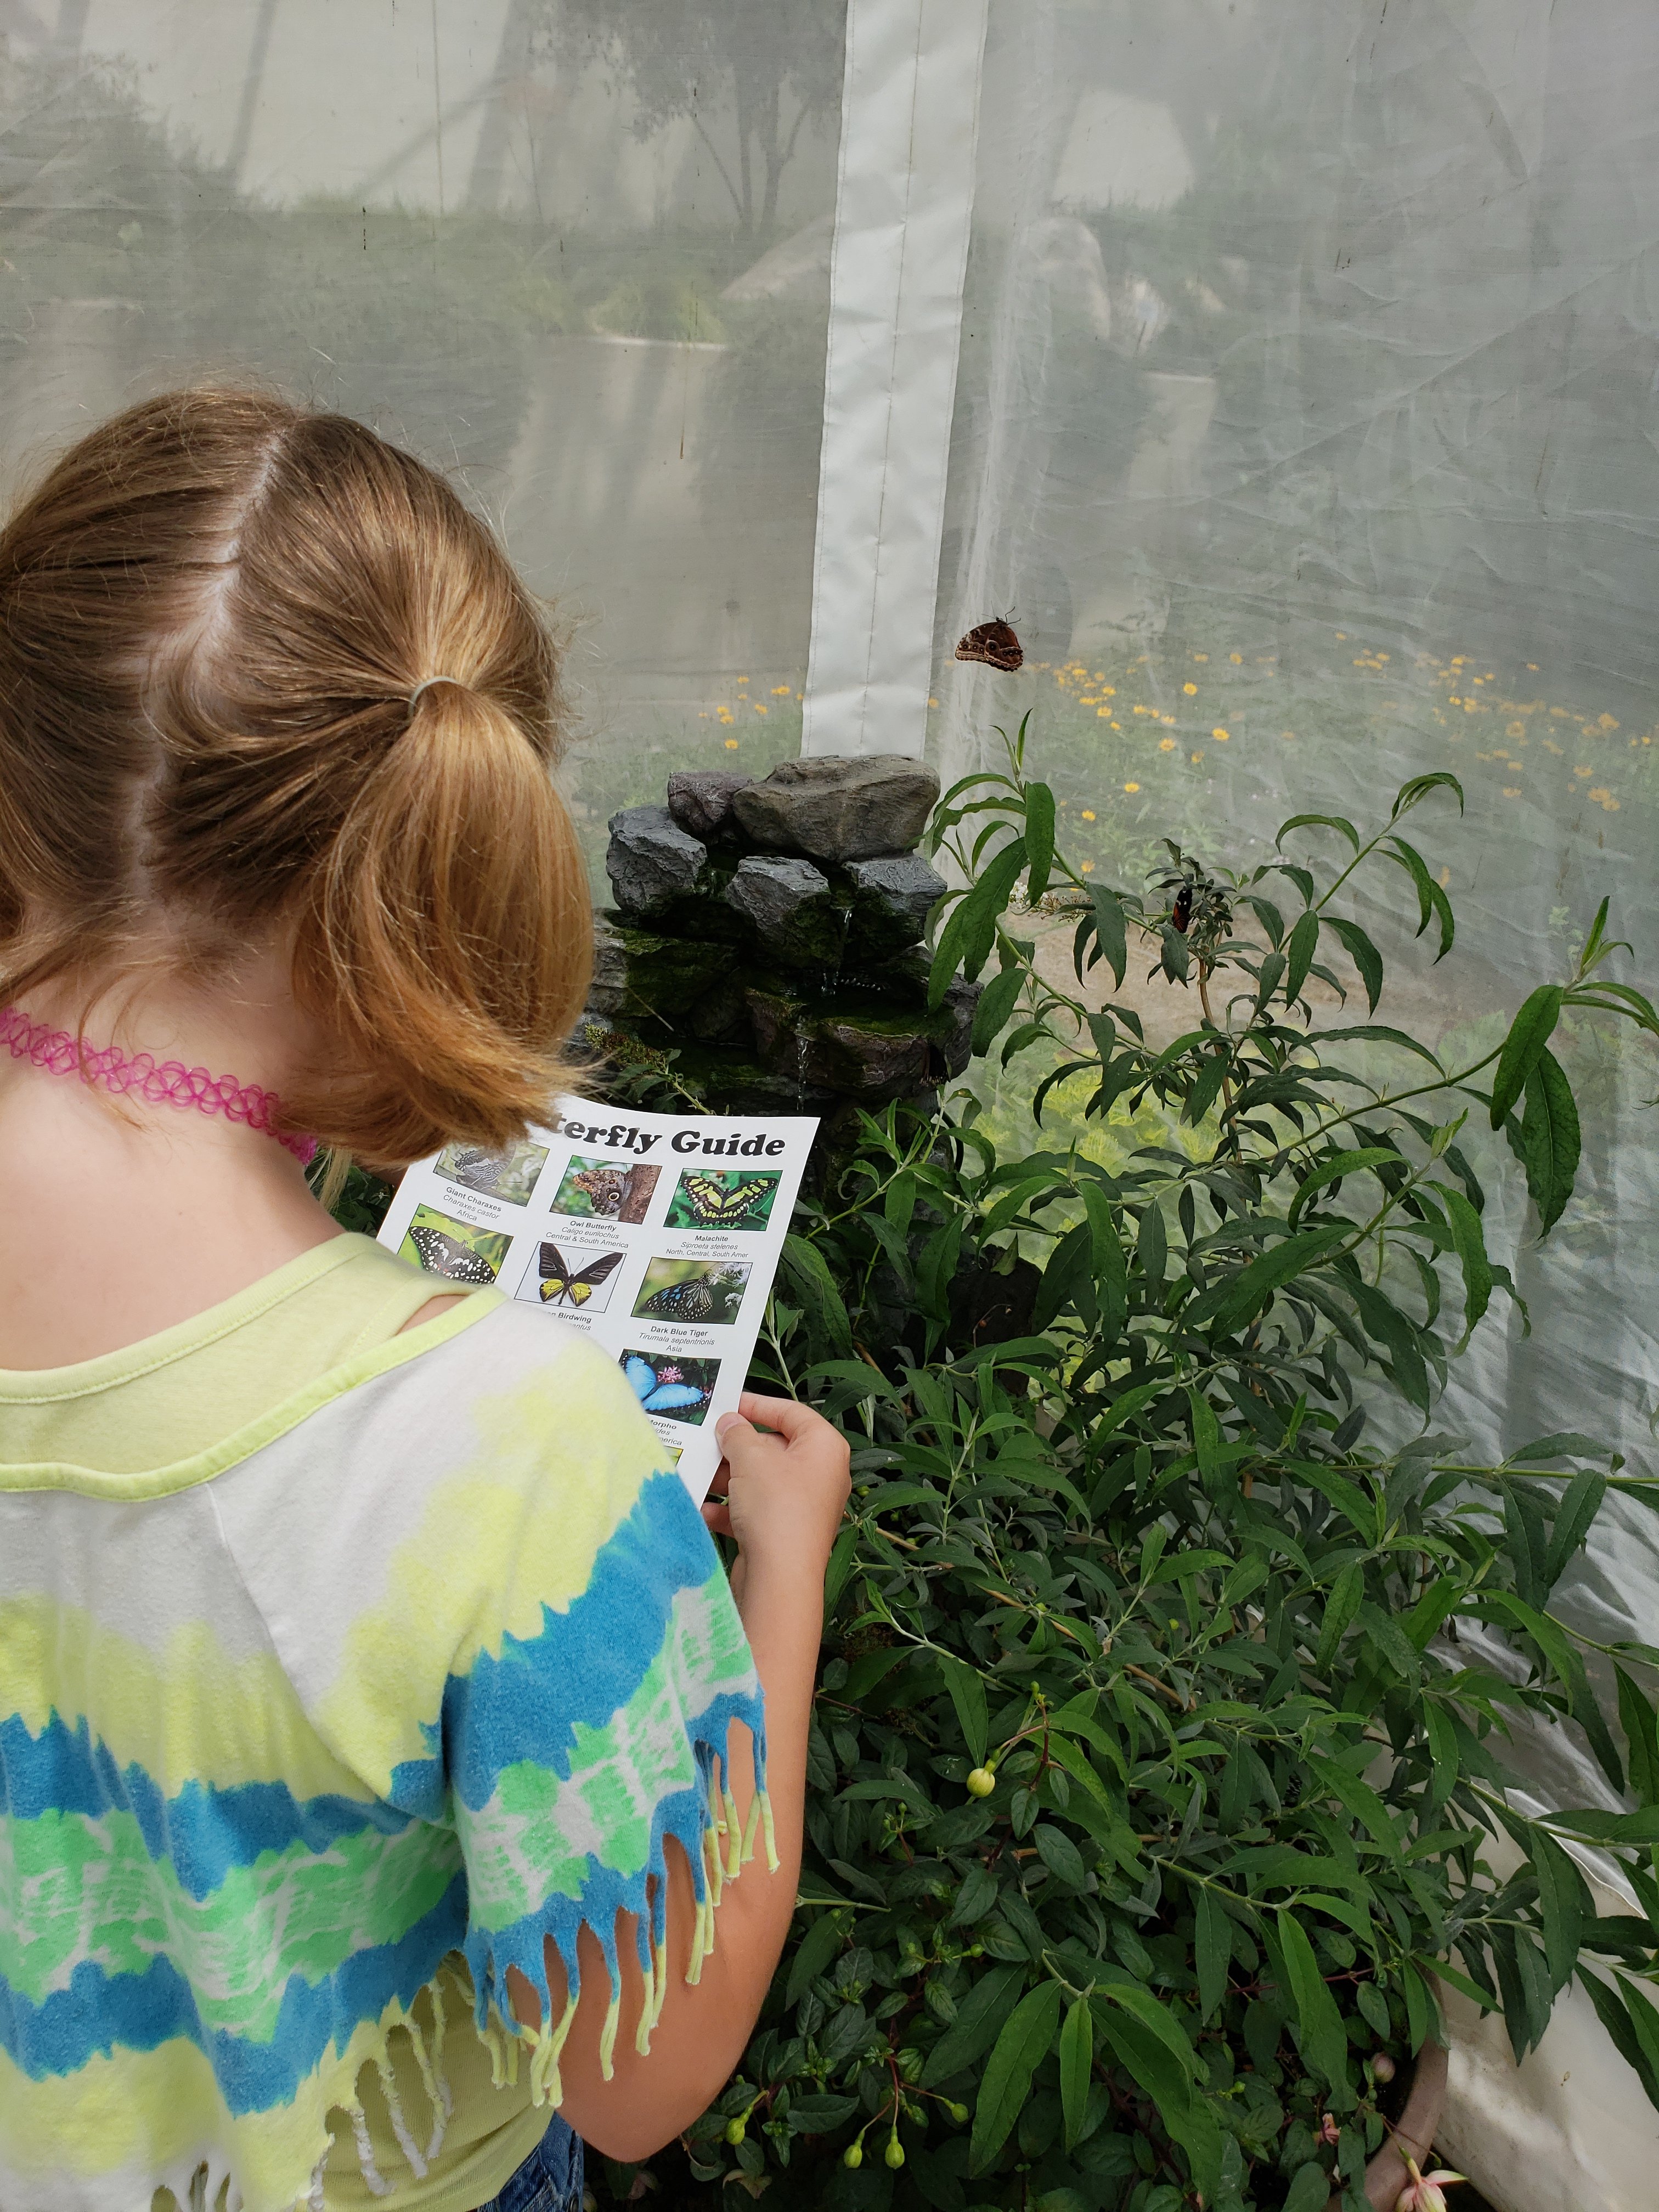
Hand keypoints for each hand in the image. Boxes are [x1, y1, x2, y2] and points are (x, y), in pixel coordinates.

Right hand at [702, 1392, 849, 1586]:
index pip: (791, 1413)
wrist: (779, 1579)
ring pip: (760, 1482)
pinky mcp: (784, 1534)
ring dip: (727, 1479)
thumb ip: (736, 1433)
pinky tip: (705, 1510)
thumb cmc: (775, 1507)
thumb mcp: (750, 1457)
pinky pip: (754, 1512)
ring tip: (698, 1473)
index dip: (758, 1404)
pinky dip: (730, 1510)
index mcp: (824, 1448)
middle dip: (736, 1447)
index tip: (728, 1403)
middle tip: (705, 1440)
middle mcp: (820, 1475)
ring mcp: (803, 1507)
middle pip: (773, 1449)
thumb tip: (729, 1423)